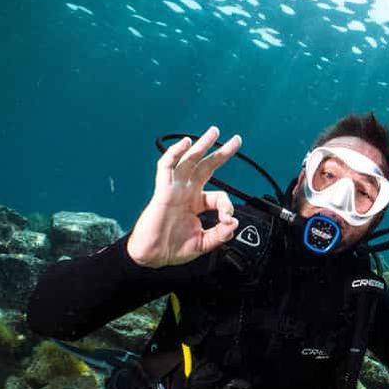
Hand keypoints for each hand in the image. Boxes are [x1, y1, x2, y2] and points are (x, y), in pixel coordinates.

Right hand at [127, 126, 241, 267]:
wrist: (153, 256)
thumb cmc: (173, 248)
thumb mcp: (204, 243)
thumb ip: (221, 234)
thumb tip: (234, 224)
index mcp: (197, 203)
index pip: (219, 196)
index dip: (227, 207)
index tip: (228, 220)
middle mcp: (187, 192)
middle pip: (206, 166)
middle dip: (221, 152)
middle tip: (235, 140)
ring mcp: (174, 190)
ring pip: (189, 161)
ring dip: (201, 145)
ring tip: (214, 132)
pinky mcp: (162, 191)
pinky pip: (166, 168)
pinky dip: (175, 153)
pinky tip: (185, 143)